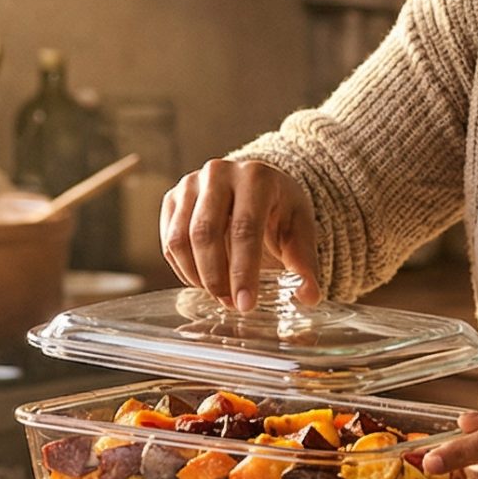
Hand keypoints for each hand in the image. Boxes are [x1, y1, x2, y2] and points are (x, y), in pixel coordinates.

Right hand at [160, 159, 320, 310]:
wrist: (255, 186)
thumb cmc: (279, 209)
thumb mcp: (299, 230)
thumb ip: (305, 263)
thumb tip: (309, 296)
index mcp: (256, 177)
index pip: (245, 229)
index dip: (243, 271)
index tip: (245, 304)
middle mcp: (219, 173)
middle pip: (205, 233)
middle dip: (216, 277)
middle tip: (230, 305)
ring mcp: (190, 183)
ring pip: (180, 239)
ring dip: (197, 276)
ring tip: (219, 295)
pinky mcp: (173, 198)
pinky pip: (169, 241)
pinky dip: (183, 269)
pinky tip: (203, 280)